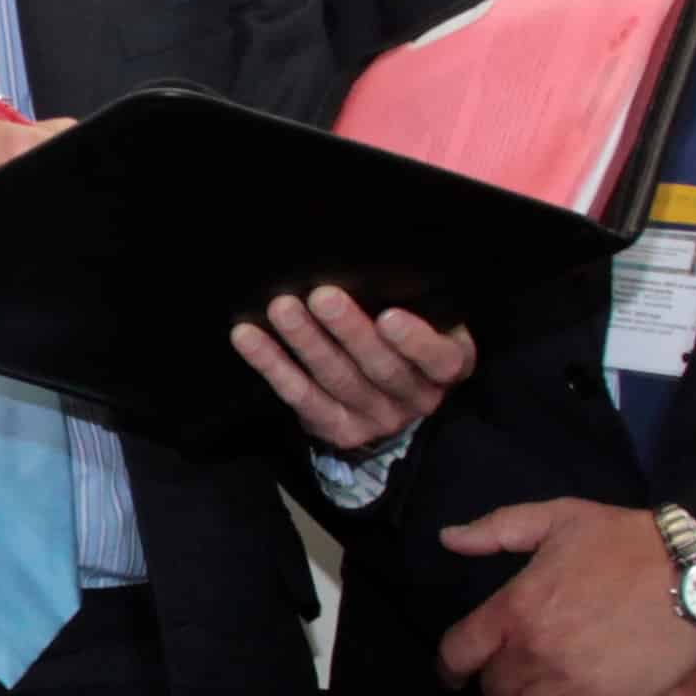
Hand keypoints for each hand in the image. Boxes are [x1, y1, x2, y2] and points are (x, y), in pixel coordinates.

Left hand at [232, 288, 474, 454]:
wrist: (399, 401)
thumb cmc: (412, 342)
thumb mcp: (434, 325)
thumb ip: (417, 306)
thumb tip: (370, 267)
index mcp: (447, 367)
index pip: (438, 359)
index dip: (415, 341)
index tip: (389, 316)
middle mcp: (416, 398)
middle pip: (380, 368)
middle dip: (348, 331)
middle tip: (322, 296)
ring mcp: (375, 418)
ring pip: (336, 380)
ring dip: (306, 342)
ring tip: (282, 309)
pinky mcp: (337, 428)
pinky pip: (300, 397)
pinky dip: (273, 365)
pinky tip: (248, 337)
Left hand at [434, 499, 695, 695]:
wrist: (693, 571)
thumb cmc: (625, 540)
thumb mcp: (556, 517)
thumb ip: (495, 529)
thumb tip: (447, 538)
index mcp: (514, 608)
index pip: (456, 654)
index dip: (450, 668)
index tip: (456, 674)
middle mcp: (534, 653)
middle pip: (491, 691)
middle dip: (500, 682)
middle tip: (519, 673)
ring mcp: (569, 687)